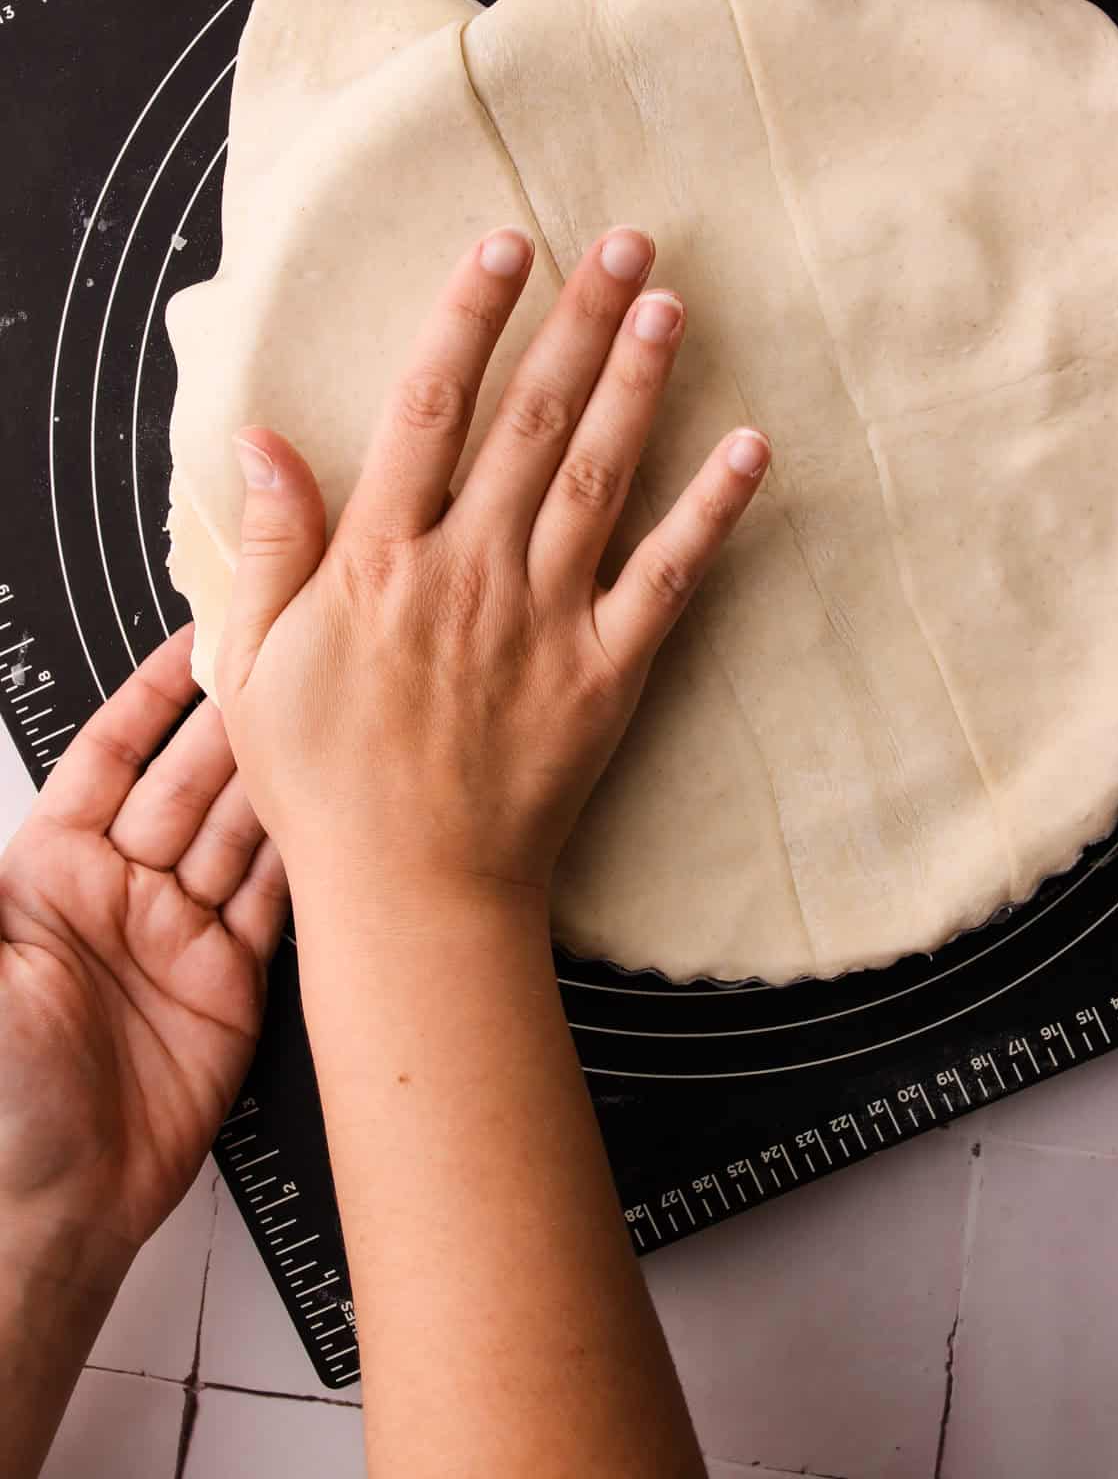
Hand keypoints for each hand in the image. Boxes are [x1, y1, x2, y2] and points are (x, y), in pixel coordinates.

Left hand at [0, 626, 286, 1256]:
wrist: (49, 1211)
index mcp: (49, 869)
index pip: (110, 754)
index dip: (153, 695)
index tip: (198, 642)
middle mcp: (121, 888)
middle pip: (189, 783)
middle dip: (234, 726)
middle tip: (291, 671)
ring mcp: (180, 931)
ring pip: (240, 832)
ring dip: (279, 782)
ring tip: (327, 730)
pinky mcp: (232, 980)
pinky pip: (275, 901)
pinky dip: (306, 859)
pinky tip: (334, 819)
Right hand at [218, 225, 768, 910]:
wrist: (413, 894)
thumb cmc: (324, 787)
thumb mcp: (258, 665)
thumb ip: (272, 543)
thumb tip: (262, 435)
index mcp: (381, 561)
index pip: (428, 409)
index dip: (467, 317)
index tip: (504, 245)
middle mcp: (470, 570)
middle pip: (531, 419)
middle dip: (576, 321)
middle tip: (622, 240)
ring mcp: (544, 617)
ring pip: (599, 475)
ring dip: (637, 383)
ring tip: (669, 304)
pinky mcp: (605, 671)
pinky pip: (667, 578)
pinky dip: (712, 512)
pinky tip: (751, 449)